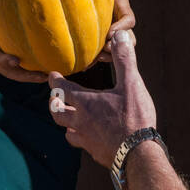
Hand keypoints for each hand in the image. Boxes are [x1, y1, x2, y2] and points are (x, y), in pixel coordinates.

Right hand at [0, 5, 48, 82]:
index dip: (3, 60)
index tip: (15, 61)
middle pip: (8, 71)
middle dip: (24, 75)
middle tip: (41, 76)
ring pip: (15, 72)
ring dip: (30, 76)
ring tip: (47, 76)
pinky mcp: (4, 59)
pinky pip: (18, 68)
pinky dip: (30, 71)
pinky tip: (44, 70)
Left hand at [47, 29, 156, 168]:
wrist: (138, 154)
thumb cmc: (134, 117)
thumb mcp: (132, 84)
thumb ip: (124, 60)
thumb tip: (119, 36)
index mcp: (86, 103)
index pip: (63, 89)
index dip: (55, 81)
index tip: (51, 75)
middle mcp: (81, 121)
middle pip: (57, 113)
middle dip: (54, 104)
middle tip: (54, 99)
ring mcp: (87, 139)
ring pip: (68, 132)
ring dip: (66, 124)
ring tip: (70, 120)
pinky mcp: (95, 152)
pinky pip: (83, 145)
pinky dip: (82, 139)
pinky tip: (90, 138)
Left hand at [94, 0, 136, 64]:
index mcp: (122, 10)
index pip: (129, 21)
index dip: (122, 27)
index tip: (110, 31)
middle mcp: (118, 24)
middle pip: (127, 40)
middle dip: (118, 47)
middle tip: (105, 48)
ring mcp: (109, 34)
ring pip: (115, 51)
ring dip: (108, 56)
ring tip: (95, 58)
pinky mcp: (98, 41)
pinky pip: (100, 54)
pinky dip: (93, 60)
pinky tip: (83, 65)